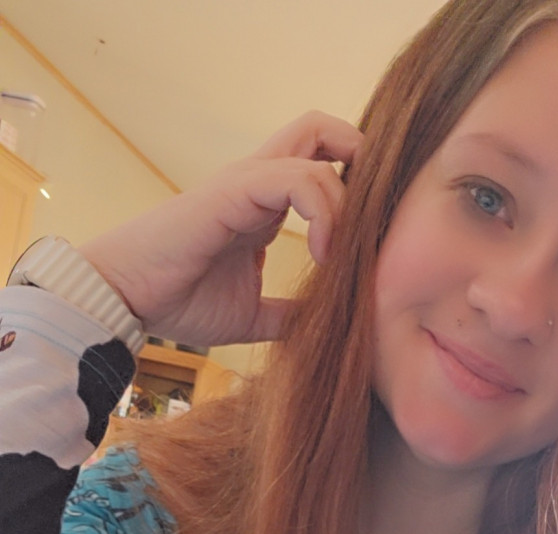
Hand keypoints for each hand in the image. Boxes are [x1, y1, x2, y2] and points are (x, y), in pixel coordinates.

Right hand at [79, 111, 362, 345]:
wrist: (128, 300)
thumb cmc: (182, 301)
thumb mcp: (254, 314)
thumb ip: (291, 313)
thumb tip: (327, 325)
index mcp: (266, 203)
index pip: (321, 161)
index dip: (355, 182)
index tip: (370, 233)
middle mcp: (260, 182)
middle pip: (321, 128)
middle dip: (361, 153)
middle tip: (372, 210)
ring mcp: (247, 181)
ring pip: (319, 149)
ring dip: (346, 201)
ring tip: (339, 254)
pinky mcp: (235, 190)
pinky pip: (298, 179)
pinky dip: (324, 211)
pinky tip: (324, 253)